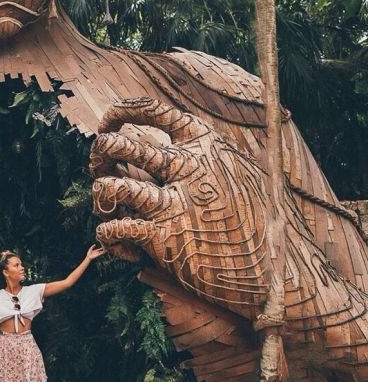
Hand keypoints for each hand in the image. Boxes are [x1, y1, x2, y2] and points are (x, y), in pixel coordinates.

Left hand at [89, 97, 267, 316]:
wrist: (282, 271)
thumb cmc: (262, 221)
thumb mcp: (244, 171)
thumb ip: (210, 155)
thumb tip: (178, 141)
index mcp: (205, 144)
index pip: (150, 110)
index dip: (119, 113)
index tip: (107, 125)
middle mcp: (187, 166)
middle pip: (118, 143)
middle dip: (99, 154)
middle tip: (102, 169)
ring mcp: (175, 203)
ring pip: (109, 185)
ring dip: (100, 197)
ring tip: (110, 210)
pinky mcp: (166, 240)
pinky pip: (114, 228)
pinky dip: (109, 236)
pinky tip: (123, 247)